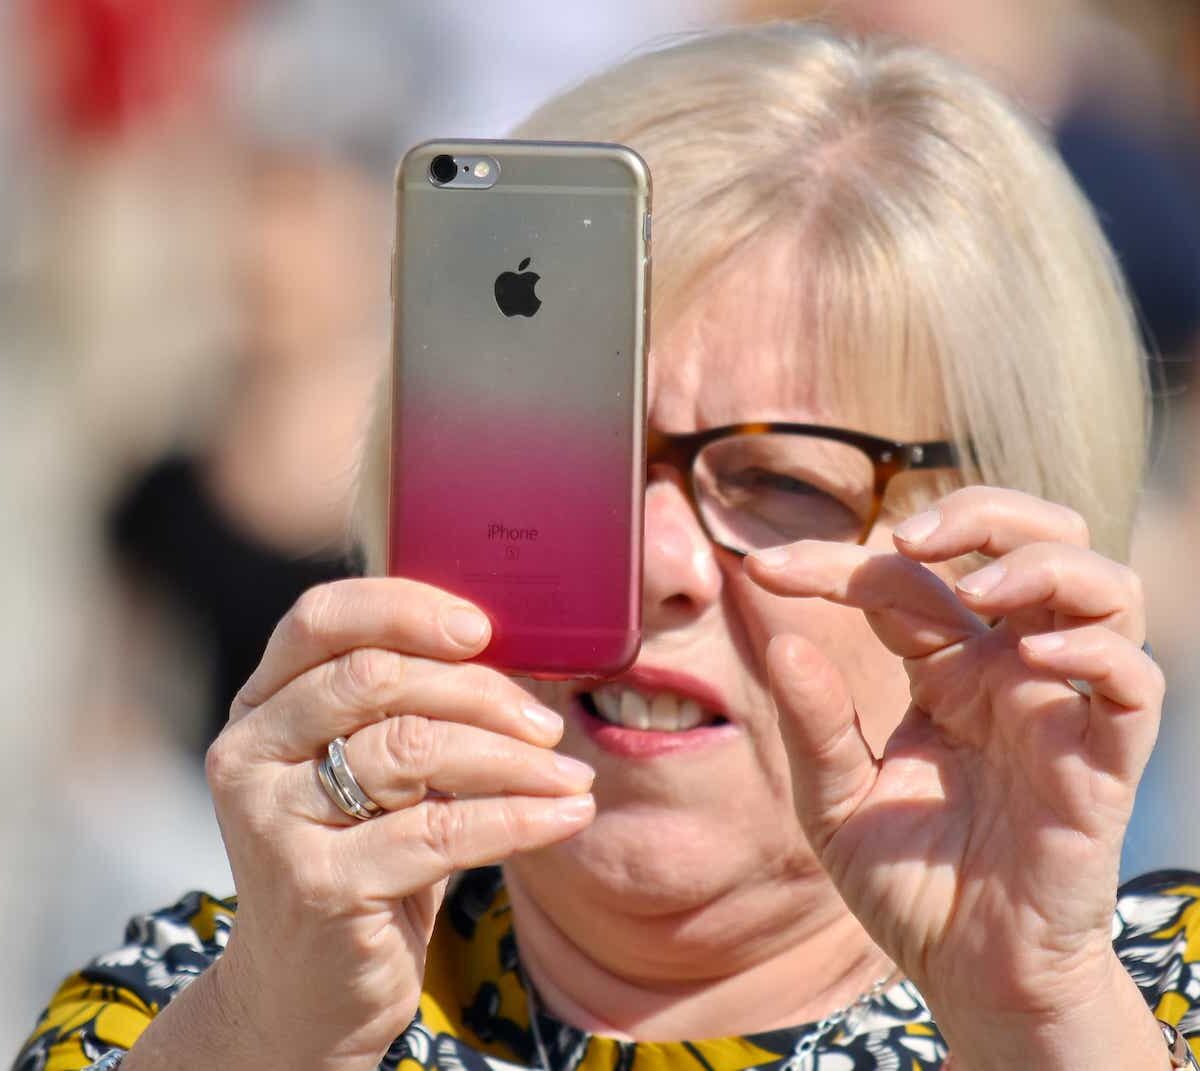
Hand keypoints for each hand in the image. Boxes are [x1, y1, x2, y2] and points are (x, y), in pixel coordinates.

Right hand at [199, 579, 595, 1070]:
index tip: (483, 628)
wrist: (309, 994)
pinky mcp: (317, 885)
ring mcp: (274, 820)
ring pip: (414, 749)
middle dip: (481, 692)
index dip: (405, 607)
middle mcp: (250, 753)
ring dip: (514, 759)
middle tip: (546, 726)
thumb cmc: (361, 859)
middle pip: (378, 678)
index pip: (320, 619)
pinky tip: (567, 816)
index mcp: (261, 707)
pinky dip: (520, 818)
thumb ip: (407, 708)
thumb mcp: (373, 773)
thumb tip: (512, 653)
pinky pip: (440, 831)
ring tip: (570, 776)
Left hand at [745, 487, 1165, 1067]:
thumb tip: (782, 643)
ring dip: (1042, 562)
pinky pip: (1133, 680)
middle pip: (1035, 539)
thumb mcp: (833, 802)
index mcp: (944, 669)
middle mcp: (1009, 671)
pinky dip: (1092, 651)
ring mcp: (1061, 708)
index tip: (761, 570)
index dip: (833, 563)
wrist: (966, 974)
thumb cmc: (907, 882)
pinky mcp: (1104, 760)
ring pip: (1101, 586)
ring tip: (974, 586)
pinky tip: (1028, 656)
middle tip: (907, 538)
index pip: (904, 581)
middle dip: (980, 511)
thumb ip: (814, 724)